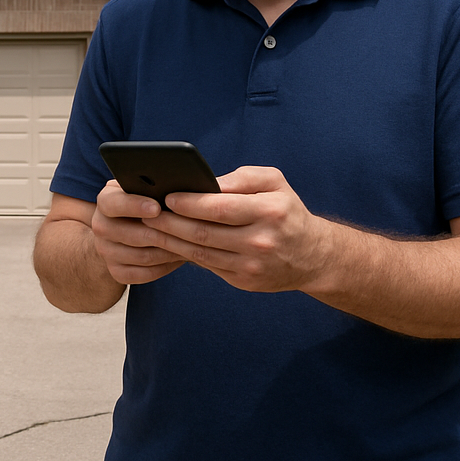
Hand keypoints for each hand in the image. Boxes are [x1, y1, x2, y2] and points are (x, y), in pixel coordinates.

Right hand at [90, 180, 187, 285]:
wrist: (124, 227)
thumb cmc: (144, 201)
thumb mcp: (143, 188)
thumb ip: (153, 186)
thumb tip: (179, 190)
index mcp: (105, 201)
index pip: (114, 204)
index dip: (135, 206)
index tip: (157, 208)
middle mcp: (100, 226)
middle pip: (132, 235)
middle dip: (163, 233)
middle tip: (187, 231)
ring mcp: (106, 251)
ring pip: (143, 256)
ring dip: (169, 251)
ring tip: (190, 244)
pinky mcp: (116, 271)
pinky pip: (144, 274)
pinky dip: (165, 267)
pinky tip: (179, 257)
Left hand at [143, 167, 338, 292]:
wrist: (312, 256)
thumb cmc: (287, 211)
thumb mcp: (275, 183)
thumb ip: (241, 178)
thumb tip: (205, 183)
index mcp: (269, 211)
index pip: (219, 208)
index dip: (189, 203)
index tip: (166, 196)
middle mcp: (260, 241)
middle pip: (204, 233)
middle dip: (170, 223)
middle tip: (146, 213)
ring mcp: (252, 265)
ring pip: (201, 253)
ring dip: (171, 241)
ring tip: (150, 228)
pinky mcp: (244, 282)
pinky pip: (207, 266)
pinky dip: (185, 255)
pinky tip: (169, 243)